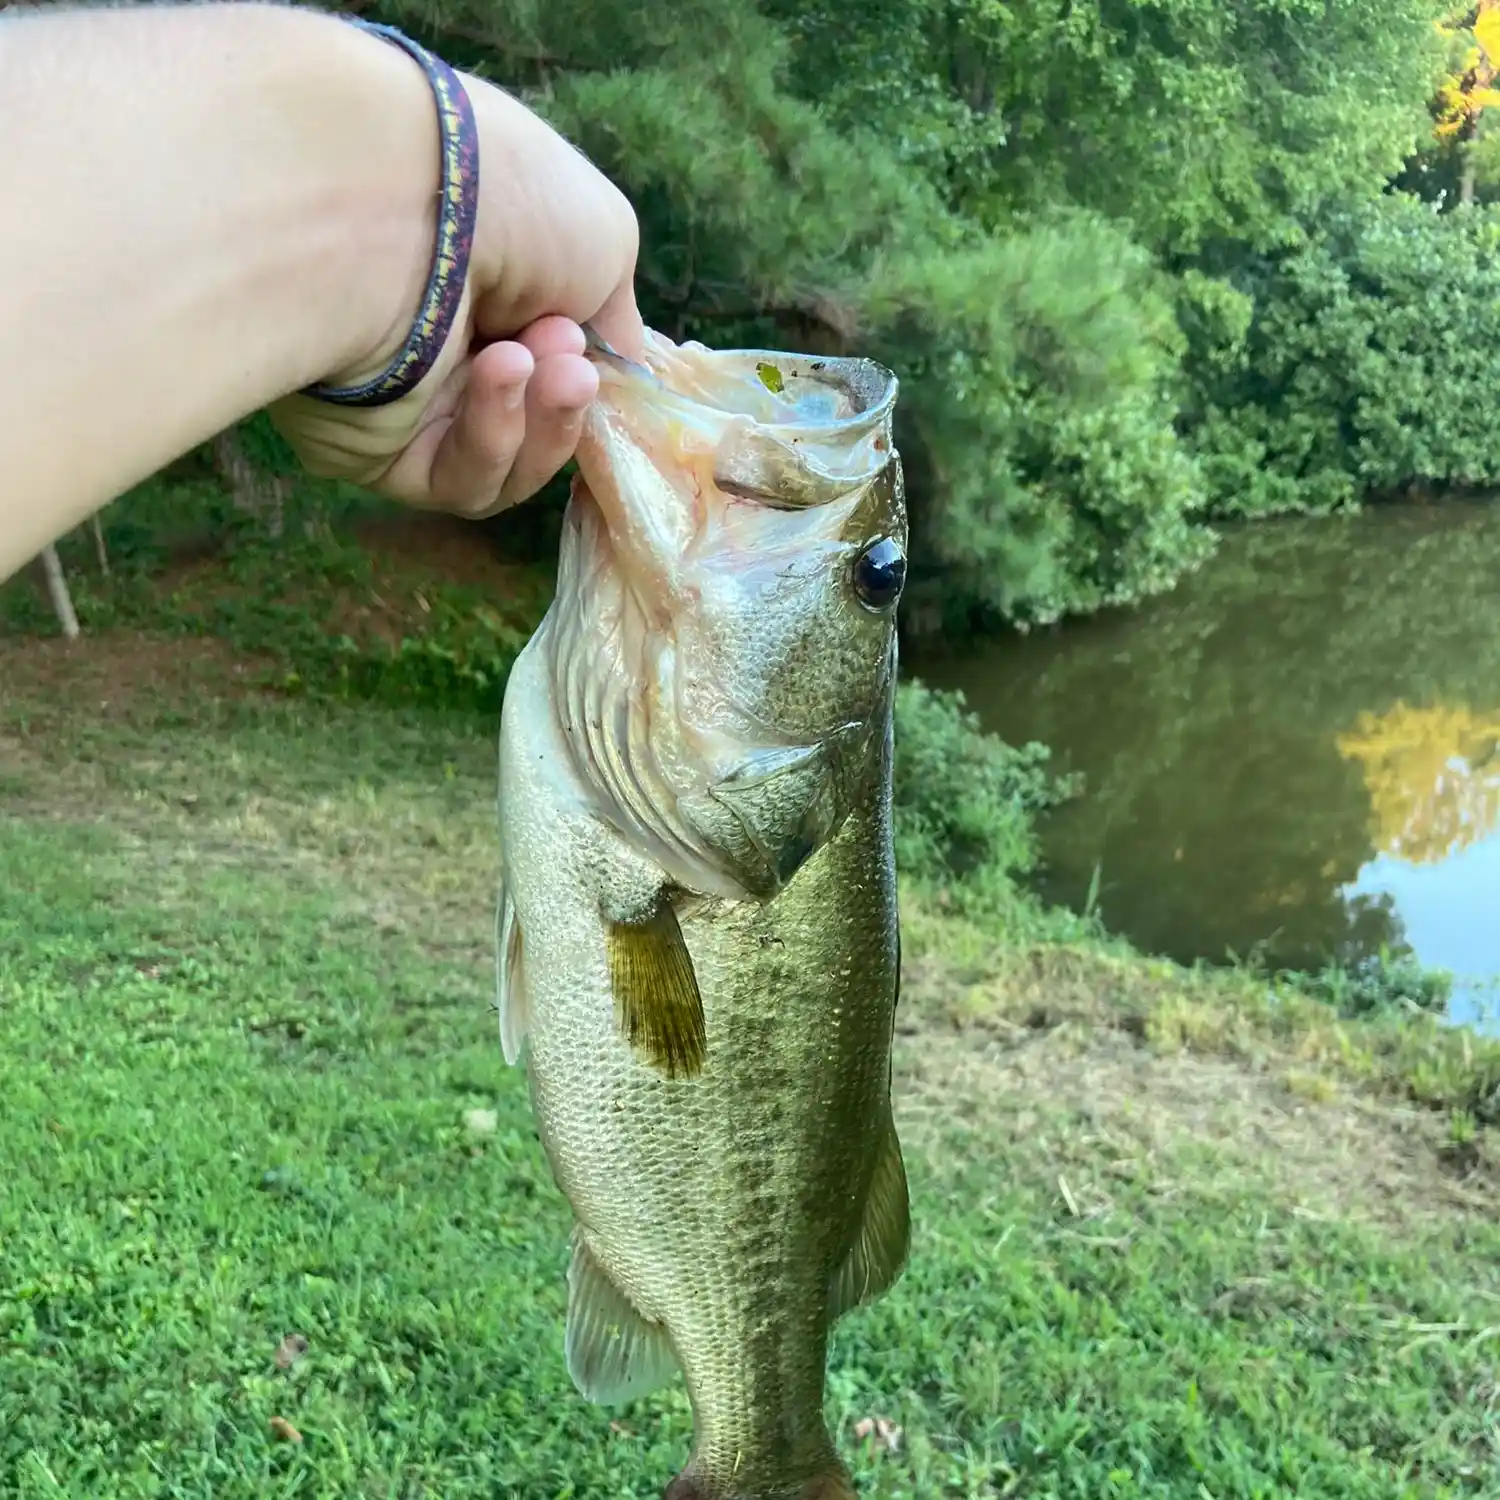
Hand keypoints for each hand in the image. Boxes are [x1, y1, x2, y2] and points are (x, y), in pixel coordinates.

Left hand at [268, 71, 643, 518]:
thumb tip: (610, 367)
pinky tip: (498, 375)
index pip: (547, 366)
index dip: (588, 376)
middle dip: (564, 401)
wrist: (397, 197)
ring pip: (499, 463)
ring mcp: (405, 400)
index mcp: (485, 285)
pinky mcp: (370, 450)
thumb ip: (613, 317)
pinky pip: (455, 478)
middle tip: (572, 365)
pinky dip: (491, 437)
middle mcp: (440, 344)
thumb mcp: (602, 241)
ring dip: (536, 421)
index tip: (603, 360)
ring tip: (532, 360)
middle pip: (531, 425)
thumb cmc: (505, 197)